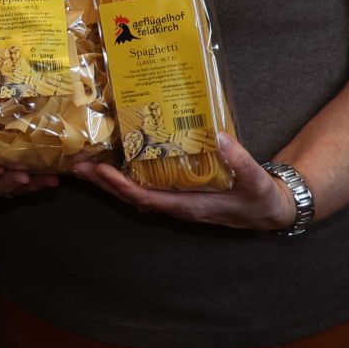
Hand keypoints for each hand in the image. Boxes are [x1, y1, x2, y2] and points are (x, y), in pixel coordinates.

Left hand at [73, 133, 297, 231]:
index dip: (121, 186)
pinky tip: (116, 160)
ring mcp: (176, 200)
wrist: (271, 210)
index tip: (100, 171)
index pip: (145, 198)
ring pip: (135, 192)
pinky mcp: (179, 192)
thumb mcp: (256, 181)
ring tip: (85, 162)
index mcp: (188, 206)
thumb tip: (220, 137)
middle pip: (130, 197)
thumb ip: (241, 161)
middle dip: (103, 183)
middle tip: (77, 165)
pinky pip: (146, 186)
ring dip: (109, 180)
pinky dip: (126, 176)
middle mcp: (176, 205)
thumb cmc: (261, 199)